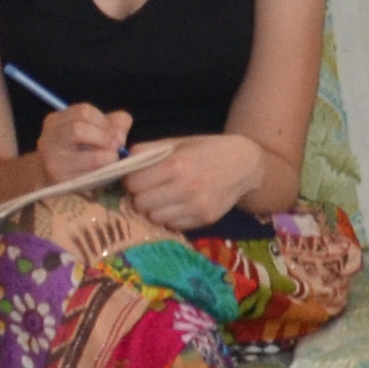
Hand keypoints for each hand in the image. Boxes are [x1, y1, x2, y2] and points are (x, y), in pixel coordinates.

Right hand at [34, 99, 132, 179]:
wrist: (57, 179)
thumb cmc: (81, 151)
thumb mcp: (96, 131)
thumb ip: (114, 123)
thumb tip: (122, 128)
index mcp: (55, 121)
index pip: (83, 112)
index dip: (104, 121)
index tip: (112, 132)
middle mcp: (48, 140)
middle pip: (78, 130)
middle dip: (104, 138)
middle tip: (116, 146)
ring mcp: (53, 162)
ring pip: (91, 158)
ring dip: (108, 157)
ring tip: (112, 158)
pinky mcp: (63, 182)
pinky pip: (92, 176)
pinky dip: (103, 171)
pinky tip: (105, 170)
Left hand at [122, 132, 265, 229]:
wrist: (246, 164)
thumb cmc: (207, 150)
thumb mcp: (179, 142)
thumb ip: (150, 150)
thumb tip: (123, 160)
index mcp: (176, 164)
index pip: (133, 182)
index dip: (131, 179)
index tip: (139, 176)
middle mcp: (186, 187)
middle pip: (141, 203)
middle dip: (140, 195)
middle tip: (149, 188)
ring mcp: (196, 206)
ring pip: (154, 217)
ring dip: (154, 208)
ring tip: (164, 197)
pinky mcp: (205, 219)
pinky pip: (172, 225)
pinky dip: (170, 216)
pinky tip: (179, 205)